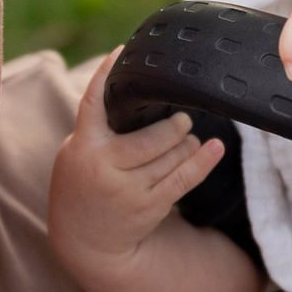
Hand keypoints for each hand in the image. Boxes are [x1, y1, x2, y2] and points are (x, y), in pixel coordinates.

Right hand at [48, 50, 227, 263]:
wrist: (82, 239)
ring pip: (170, 157)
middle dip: (173, 125)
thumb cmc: (83, 182)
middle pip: (150, 136)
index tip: (121, 52)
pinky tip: (214, 148)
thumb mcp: (78, 151)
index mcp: (83, 146)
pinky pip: (183, 179)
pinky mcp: (149, 205)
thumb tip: (135, 88)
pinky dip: (202, 161)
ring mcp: (129, 188)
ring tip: (189, 138)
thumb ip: (99, 126)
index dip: (106, 75)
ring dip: (187, 143)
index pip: (93, 103)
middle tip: (181, 119)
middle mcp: (105, 166)